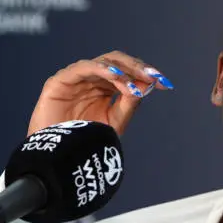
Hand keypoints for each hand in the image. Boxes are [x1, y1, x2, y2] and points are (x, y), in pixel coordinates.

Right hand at [28, 51, 173, 135]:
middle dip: (138, 68)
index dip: (145, 74)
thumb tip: (147, 85)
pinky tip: (117, 76)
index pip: (128, 72)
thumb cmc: (85, 143)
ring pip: (103, 62)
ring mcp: (76, 79)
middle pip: (117, 62)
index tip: (164, 83)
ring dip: (123, 70)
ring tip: (135, 83)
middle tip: (154, 77)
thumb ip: (129, 104)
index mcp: (104, 88)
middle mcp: (91, 80)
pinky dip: (101, 69)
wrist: (58, 159)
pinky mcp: (60, 81)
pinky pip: (84, 68)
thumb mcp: (114, 123)